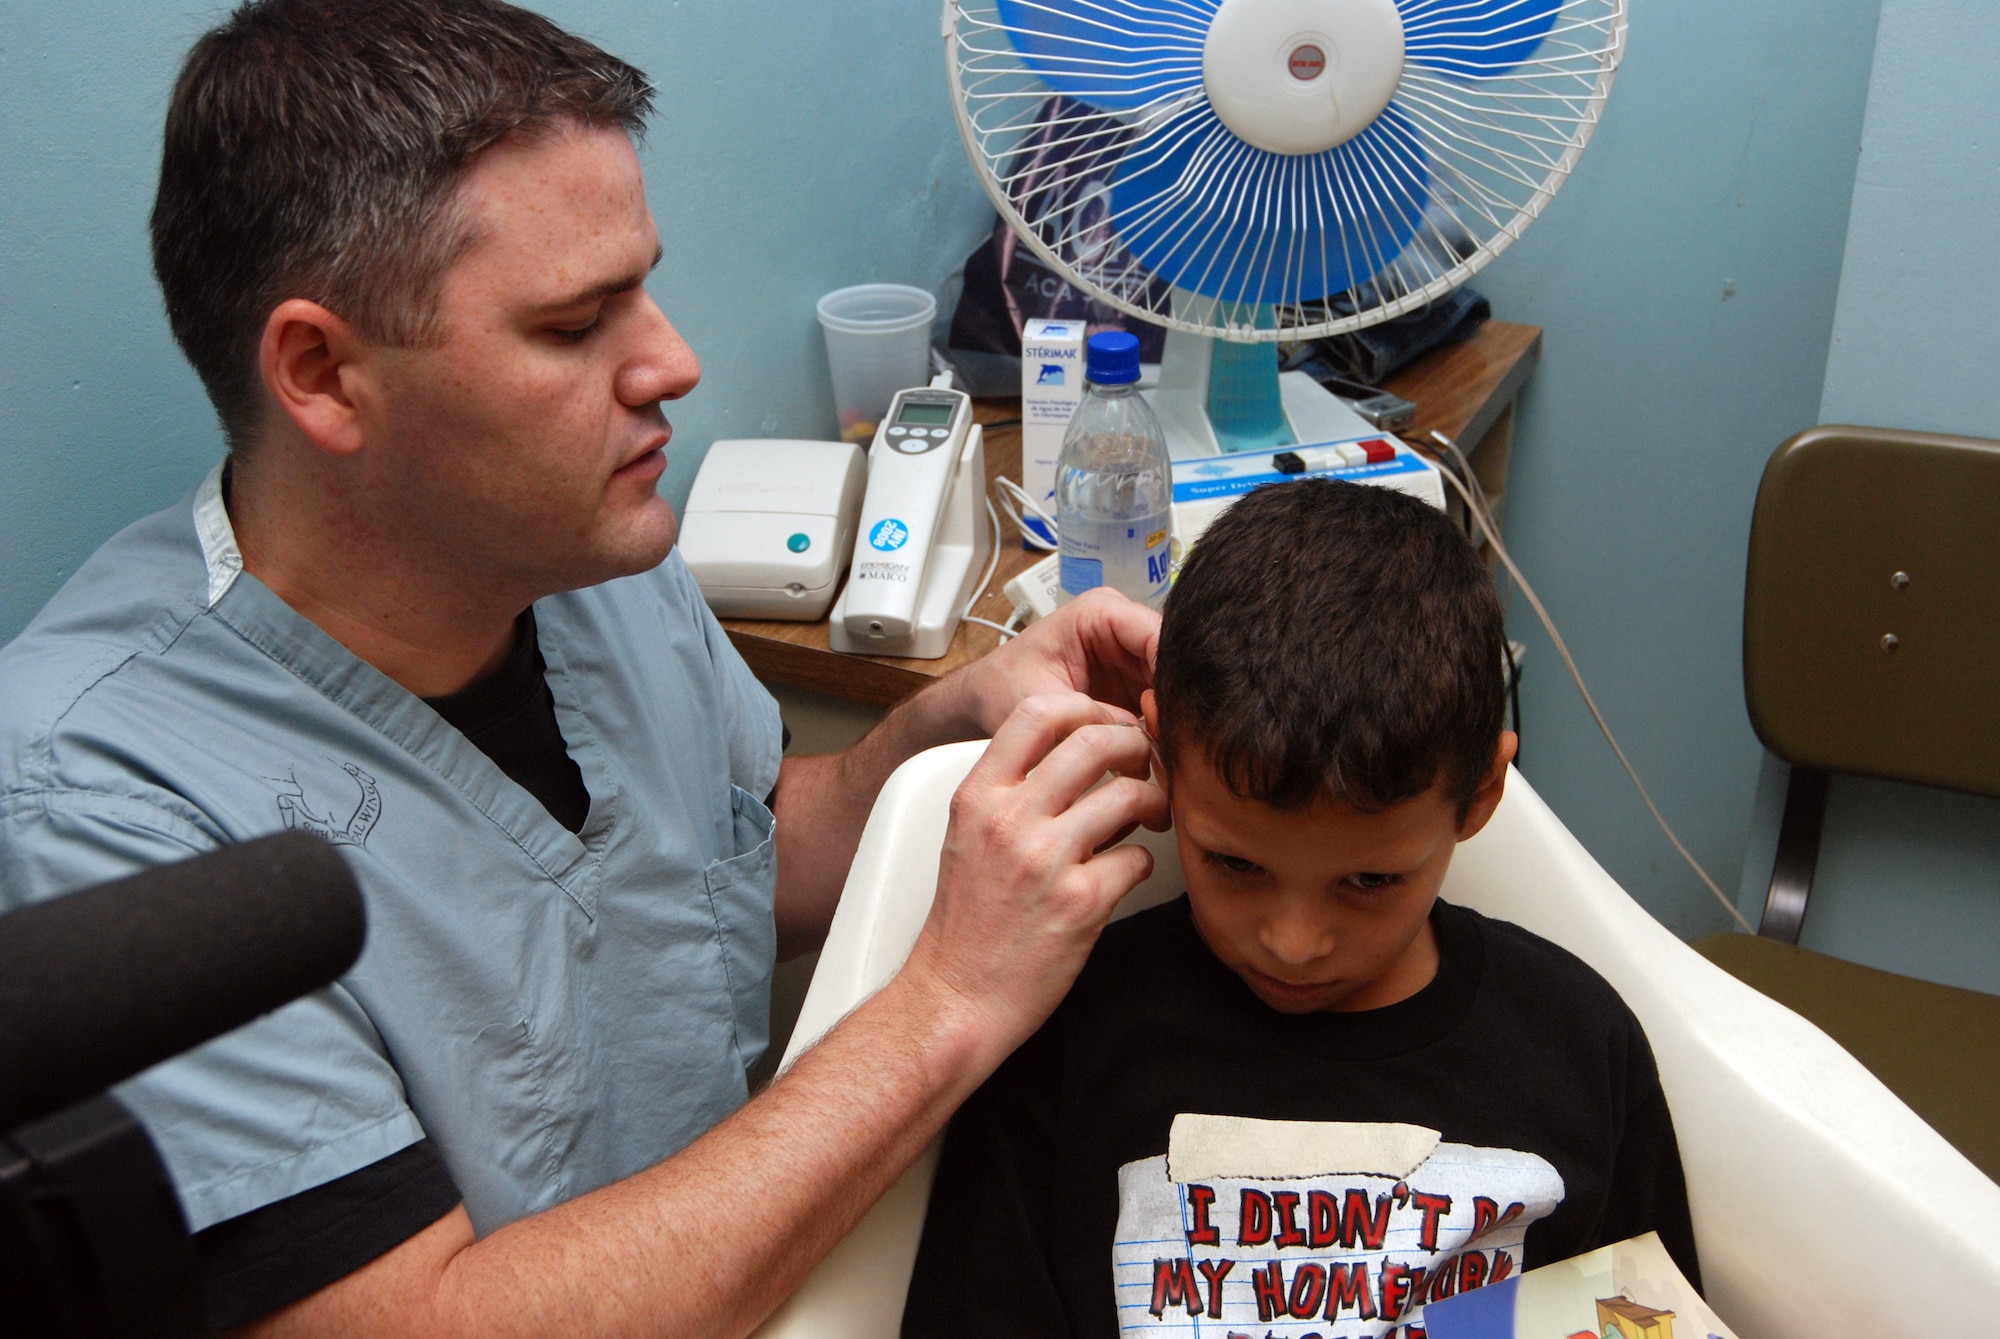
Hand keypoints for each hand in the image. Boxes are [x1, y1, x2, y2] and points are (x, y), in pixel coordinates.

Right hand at [902, 692, 1171, 1060]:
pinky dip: (1144, 863)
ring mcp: (1046, 861)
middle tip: (1147, 762)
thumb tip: (1073, 761)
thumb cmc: (964, 927)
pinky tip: (1129, 871)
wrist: (954, 999)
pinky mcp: (1081, 904)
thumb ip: (1009, 795)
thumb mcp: (967, 840)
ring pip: (1127, 796)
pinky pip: (1138, 859)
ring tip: (1152, 814)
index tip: (1106, 723)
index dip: (1086, 708)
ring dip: (1152, 802)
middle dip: (1134, 746)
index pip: (1036, 712)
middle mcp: (1009, 821)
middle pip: (1094, 742)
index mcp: (977, 797)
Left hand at [957, 587, 1159, 737]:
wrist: (986, 699)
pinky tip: (1159, 746)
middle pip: (1175, 658)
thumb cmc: (1003, 688)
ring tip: (1167, 746)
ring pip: (1175, 682)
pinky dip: (1165, 723)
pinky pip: (1165, 699)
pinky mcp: (1135, 680)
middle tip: (1174, 738)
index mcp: (1100, 611)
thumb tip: (1144, 736)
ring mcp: (1131, 652)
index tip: (1176, 714)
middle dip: (1178, 698)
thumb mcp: (1044, 701)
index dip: (1175, 674)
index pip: (1158, 634)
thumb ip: (1092, 714)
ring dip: (1174, 714)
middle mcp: (1122, 625)